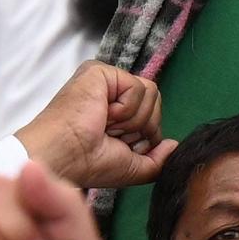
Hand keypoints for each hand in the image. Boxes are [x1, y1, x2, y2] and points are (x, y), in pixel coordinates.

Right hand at [16, 61, 169, 190]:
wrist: (65, 157)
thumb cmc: (87, 164)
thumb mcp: (130, 168)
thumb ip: (156, 159)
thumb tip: (174, 145)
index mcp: (115, 109)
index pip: (151, 113)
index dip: (144, 135)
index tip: (119, 146)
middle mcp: (111, 91)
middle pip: (155, 101)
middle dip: (140, 127)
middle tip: (112, 136)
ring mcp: (106, 79)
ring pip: (151, 93)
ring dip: (133, 120)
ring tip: (106, 126)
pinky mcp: (101, 71)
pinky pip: (138, 88)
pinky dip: (125, 110)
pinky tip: (103, 116)